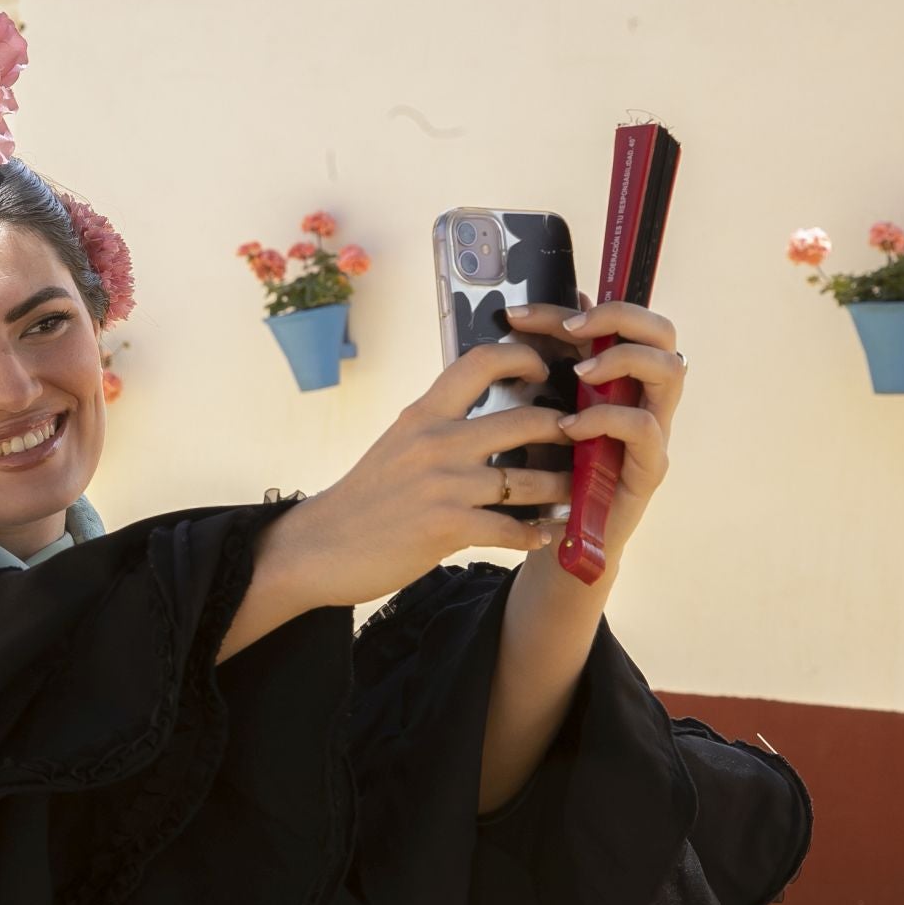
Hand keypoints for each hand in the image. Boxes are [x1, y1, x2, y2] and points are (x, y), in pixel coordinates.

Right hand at [282, 343, 572, 608]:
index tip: (544, 370)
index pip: (480, 361)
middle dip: (566, 431)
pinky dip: (534, 533)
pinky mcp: (447, 528)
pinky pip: (512, 529)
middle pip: (526, 421)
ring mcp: (443, 486)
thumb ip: (437, 424)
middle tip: (582, 441)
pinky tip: (543, 535)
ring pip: (530, 480)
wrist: (320, 546)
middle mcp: (436, 442)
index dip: (522, 357)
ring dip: (561, 489)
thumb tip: (480, 407)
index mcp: (423, 414)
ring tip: (576, 494)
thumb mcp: (397, 444)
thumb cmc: (364, 497)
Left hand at [503, 295, 685, 561]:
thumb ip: (541, 368)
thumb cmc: (549, 467)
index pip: (618, 320)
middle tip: (571, 330)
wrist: (559, 533)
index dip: (573, 308)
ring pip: (670, 369)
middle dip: (619, 317)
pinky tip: (570, 427)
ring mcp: (655, 429)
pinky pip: (644, 427)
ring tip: (579, 373)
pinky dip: (606, 418)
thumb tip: (520, 318)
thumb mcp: (539, 408)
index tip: (519, 314)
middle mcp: (645, 395)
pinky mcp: (650, 466)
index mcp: (620, 375)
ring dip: (621, 360)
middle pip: (663, 332)